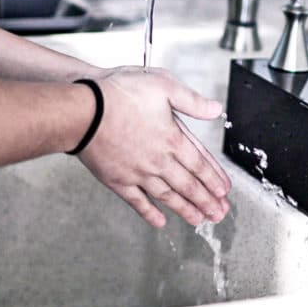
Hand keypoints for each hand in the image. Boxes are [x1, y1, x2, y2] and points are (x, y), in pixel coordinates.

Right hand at [80, 67, 231, 227]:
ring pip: (167, 196)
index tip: (224, 191)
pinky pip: (137, 202)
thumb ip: (192, 101)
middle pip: (188, 185)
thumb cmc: (119, 94)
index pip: (200, 163)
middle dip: (206, 200)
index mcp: (172, 139)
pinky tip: (160, 221)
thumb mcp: (163, 85)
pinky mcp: (118, 180)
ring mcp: (138, 173)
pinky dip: (149, 213)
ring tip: (199, 220)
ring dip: (185, 209)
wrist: (83, 111)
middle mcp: (158, 160)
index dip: (214, 178)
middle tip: (219, 213)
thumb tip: (215, 110)